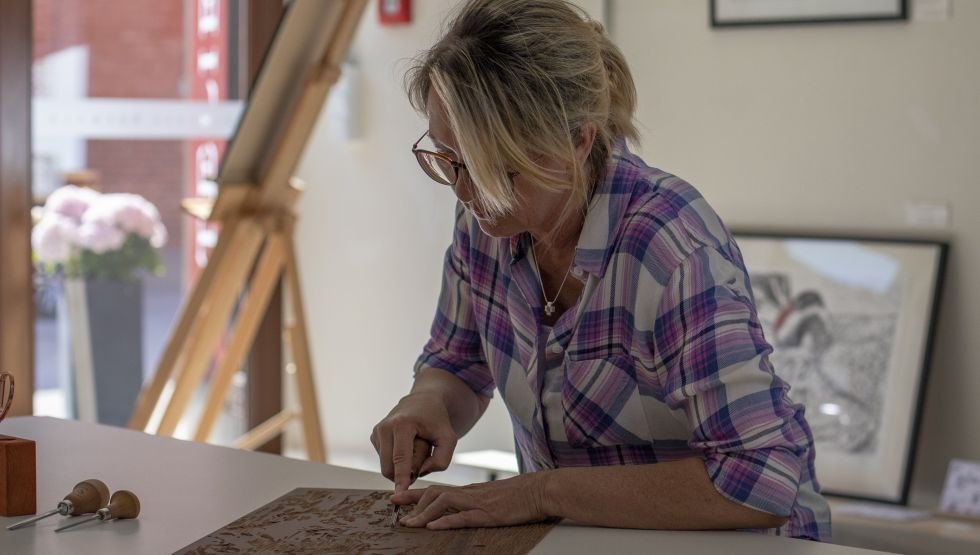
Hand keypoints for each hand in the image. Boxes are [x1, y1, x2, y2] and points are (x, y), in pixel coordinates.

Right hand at [371, 392, 457, 491]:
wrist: (423, 401)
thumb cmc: (437, 421)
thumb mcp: (449, 438)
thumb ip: (441, 460)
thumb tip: (420, 474)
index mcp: (402, 424)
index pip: (400, 458)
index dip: (400, 478)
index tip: (400, 493)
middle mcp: (385, 427)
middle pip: (390, 467)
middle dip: (406, 472)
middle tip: (424, 457)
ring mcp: (377, 431)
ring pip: (386, 466)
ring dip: (403, 465)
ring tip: (416, 447)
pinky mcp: (374, 436)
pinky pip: (385, 460)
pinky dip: (397, 459)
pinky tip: (407, 446)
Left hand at [390, 473, 551, 529]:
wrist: (541, 490)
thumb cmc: (520, 496)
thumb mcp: (493, 498)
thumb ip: (476, 503)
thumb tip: (459, 512)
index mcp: (470, 491)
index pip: (437, 489)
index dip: (415, 494)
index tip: (397, 498)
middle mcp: (470, 494)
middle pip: (434, 493)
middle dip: (412, 501)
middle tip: (394, 508)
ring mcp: (478, 502)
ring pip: (444, 503)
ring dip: (424, 514)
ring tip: (409, 524)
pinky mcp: (489, 513)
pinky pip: (463, 517)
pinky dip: (446, 522)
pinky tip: (434, 527)